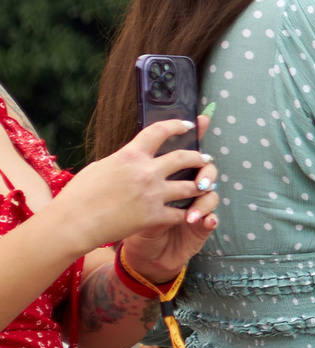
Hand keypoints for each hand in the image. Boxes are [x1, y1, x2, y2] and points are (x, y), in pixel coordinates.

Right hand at [56, 118, 216, 257]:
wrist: (75, 222)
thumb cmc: (80, 195)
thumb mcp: (101, 167)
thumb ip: (123, 160)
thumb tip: (134, 157)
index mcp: (130, 155)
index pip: (159, 131)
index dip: (177, 125)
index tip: (188, 125)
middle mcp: (146, 172)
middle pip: (184, 158)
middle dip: (199, 157)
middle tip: (205, 159)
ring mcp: (153, 194)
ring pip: (191, 186)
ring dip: (201, 184)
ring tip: (206, 184)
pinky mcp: (155, 216)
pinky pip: (181, 213)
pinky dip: (189, 212)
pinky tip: (193, 212)